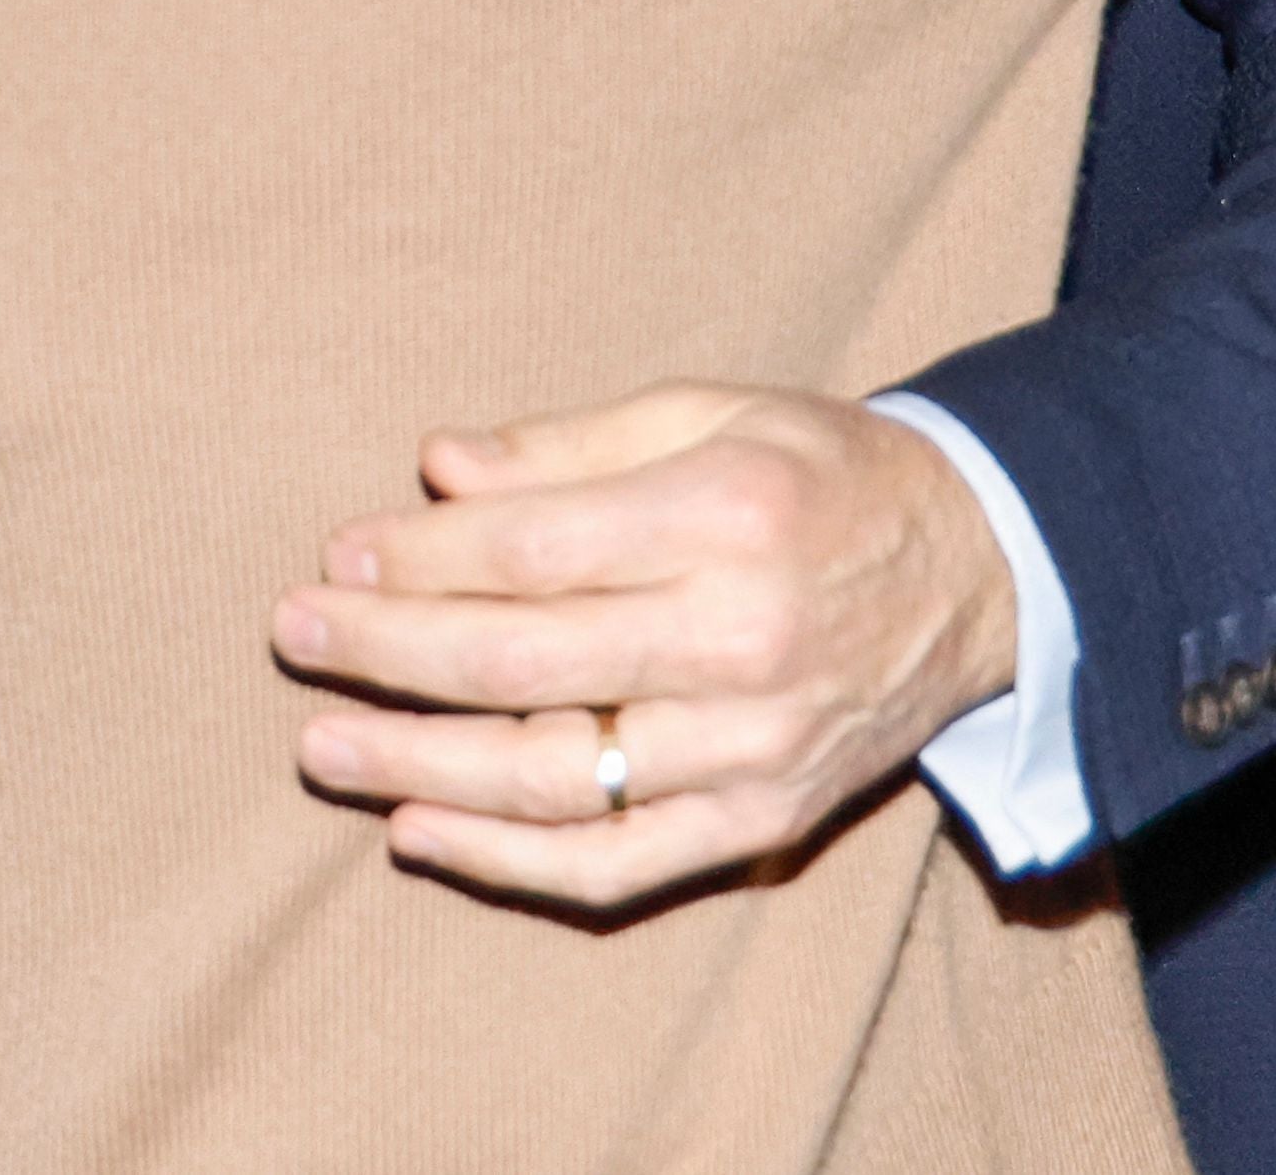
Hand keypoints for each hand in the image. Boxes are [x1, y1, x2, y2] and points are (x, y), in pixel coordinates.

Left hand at [272, 383, 1018, 912]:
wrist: (981, 570)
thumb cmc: (822, 473)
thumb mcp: (713, 412)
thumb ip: (570, 447)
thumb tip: (437, 466)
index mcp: (727, 515)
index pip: (535, 552)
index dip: (420, 559)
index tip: (338, 554)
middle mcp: (743, 638)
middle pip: (525, 664)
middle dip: (389, 652)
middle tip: (294, 635)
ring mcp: (755, 746)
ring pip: (553, 777)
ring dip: (420, 765)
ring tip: (324, 745)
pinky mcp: (764, 821)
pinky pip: (616, 864)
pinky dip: (507, 861)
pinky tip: (419, 829)